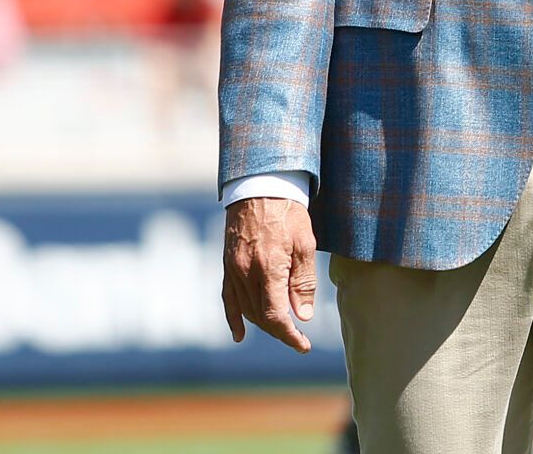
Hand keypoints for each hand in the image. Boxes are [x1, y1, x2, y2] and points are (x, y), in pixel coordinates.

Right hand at [222, 197, 318, 353]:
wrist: (260, 186)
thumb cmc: (288, 212)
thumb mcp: (306, 244)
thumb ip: (303, 282)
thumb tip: (302, 316)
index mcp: (268, 269)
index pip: (276, 317)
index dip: (289, 336)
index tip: (302, 345)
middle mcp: (246, 273)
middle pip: (260, 316)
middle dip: (280, 331)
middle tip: (298, 336)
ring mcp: (233, 269)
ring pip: (245, 309)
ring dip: (262, 324)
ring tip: (281, 328)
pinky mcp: (227, 264)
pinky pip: (227, 297)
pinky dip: (233, 317)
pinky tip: (239, 334)